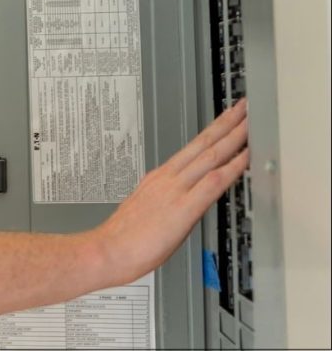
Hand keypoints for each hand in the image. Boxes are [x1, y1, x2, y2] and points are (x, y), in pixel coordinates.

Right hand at [94, 99, 249, 285]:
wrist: (106, 250)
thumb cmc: (122, 238)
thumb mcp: (146, 210)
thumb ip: (164, 200)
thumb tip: (179, 200)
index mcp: (159, 178)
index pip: (192, 148)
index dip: (213, 131)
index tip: (227, 118)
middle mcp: (168, 178)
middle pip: (203, 144)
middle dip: (227, 123)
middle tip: (244, 106)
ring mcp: (176, 191)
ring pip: (210, 156)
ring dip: (233, 137)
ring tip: (250, 121)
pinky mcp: (184, 208)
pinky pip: (213, 183)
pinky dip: (232, 168)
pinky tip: (245, 157)